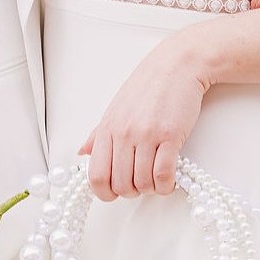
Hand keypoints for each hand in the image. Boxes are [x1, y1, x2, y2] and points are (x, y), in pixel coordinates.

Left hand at [79, 33, 207, 201]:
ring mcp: (146, 135)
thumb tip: (82, 152)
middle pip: (121, 185)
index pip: (96, 176)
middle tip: (141, 184)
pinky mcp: (170, 136)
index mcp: (107, 129)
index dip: (104, 194)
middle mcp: (123, 133)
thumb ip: (97, 134)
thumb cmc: (148, 86)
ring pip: (143, 183)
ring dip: (151, 188)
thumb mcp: (115, 108)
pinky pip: (164, 174)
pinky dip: (166, 185)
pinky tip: (169, 179)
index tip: (114, 194)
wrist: (177, 65)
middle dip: (132, 192)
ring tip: (157, 179)